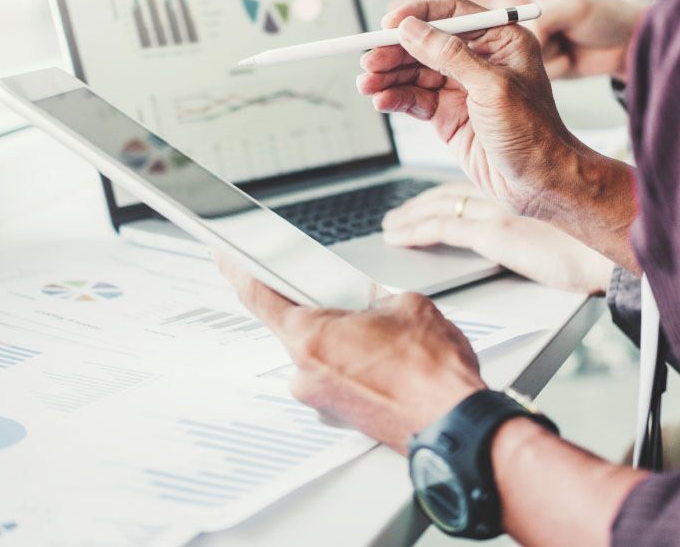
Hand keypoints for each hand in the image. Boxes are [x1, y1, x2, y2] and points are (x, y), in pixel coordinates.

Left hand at [216, 256, 485, 453]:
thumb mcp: (405, 305)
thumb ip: (370, 296)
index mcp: (310, 338)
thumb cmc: (432, 373)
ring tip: (385, 342)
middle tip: (354, 305)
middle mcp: (305, 373)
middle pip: (296, 327)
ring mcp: (319, 399)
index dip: (238, 271)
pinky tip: (385, 364)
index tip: (224, 256)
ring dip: (342, 343)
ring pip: (320, 355)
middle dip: (323, 310)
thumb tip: (365, 300)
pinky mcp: (338, 415)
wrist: (455, 423)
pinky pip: (335, 378)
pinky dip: (353, 367)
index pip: (258, 296)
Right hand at [359, 0, 575, 219]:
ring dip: (389, 77)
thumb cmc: (534, 134)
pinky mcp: (448, 114)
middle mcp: (481, 60)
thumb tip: (412, 30)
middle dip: (395, 51)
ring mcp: (462, 88)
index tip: (388, 24)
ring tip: (367, 84)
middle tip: (369, 60)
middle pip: (427, 43)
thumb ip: (449, 56)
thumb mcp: (492, 87)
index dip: (418, 16)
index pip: (453, 13)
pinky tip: (382, 101)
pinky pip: (415, 99)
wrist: (540, 183)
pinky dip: (396, 99)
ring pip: (415, 72)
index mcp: (502, 41)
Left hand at [383, 182, 614, 293]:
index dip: (438, 193)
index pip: (465, 186)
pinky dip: (415, 231)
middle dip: (416, 203)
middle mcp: (501, 193)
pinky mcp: (494, 232)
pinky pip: (442, 229)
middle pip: (445, 194)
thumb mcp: (555, 224)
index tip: (420, 200)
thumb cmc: (592, 235)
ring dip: (408, 216)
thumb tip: (529, 239)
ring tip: (389, 227)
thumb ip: (535, 224)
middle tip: (395, 213)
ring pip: (437, 208)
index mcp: (514, 187)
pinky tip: (398, 237)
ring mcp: (495, 210)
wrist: (611, 240)